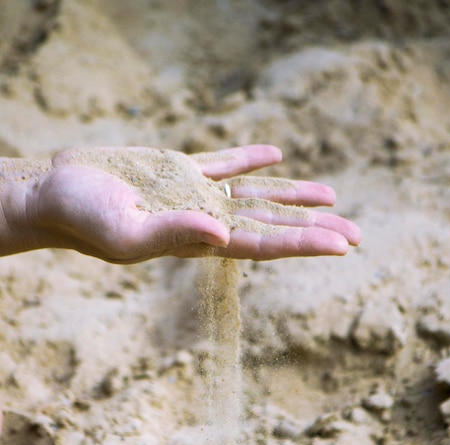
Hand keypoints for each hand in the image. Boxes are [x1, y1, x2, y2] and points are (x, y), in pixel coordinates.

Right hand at [24, 145, 359, 262]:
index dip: (303, 244)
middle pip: (270, 224)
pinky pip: (225, 164)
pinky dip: (250, 160)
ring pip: (255, 196)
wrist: (56, 192)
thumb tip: (223, 236)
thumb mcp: (127, 230)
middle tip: (356, 234)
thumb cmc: (84, 217)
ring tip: (331, 196)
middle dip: (312, 228)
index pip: (262, 244)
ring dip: (292, 196)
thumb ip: (174, 233)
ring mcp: (195, 195)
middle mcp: (205, 220)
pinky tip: (276, 156)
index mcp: (197, 240)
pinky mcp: (181, 170)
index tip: (342, 245)